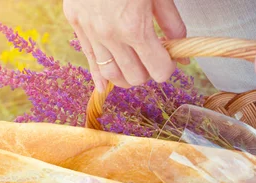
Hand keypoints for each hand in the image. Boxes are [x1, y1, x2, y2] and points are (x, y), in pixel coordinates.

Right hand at [63, 0, 186, 91]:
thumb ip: (171, 22)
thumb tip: (180, 49)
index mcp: (134, 27)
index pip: (158, 70)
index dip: (167, 68)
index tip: (169, 60)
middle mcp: (110, 35)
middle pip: (134, 77)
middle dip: (147, 72)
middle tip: (152, 58)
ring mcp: (89, 30)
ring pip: (110, 75)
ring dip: (125, 75)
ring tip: (133, 65)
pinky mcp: (75, 22)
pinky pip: (88, 60)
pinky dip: (98, 75)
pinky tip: (103, 87)